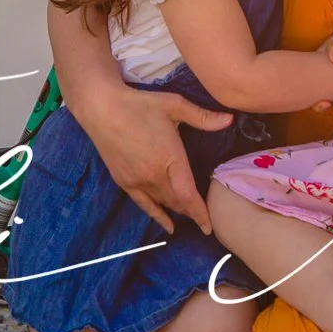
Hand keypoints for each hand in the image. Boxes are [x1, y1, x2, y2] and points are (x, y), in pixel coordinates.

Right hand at [75, 83, 229, 233]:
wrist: (101, 108)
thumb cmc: (139, 105)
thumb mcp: (175, 106)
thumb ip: (203, 117)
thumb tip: (230, 119)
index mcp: (169, 159)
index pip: (188, 195)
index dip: (200, 213)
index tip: (210, 226)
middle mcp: (153, 175)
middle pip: (178, 202)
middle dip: (192, 210)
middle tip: (205, 215)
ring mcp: (137, 181)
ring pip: (163, 204)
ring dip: (178, 210)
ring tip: (190, 215)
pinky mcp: (124, 182)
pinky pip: (144, 205)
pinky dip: (157, 216)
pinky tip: (167, 226)